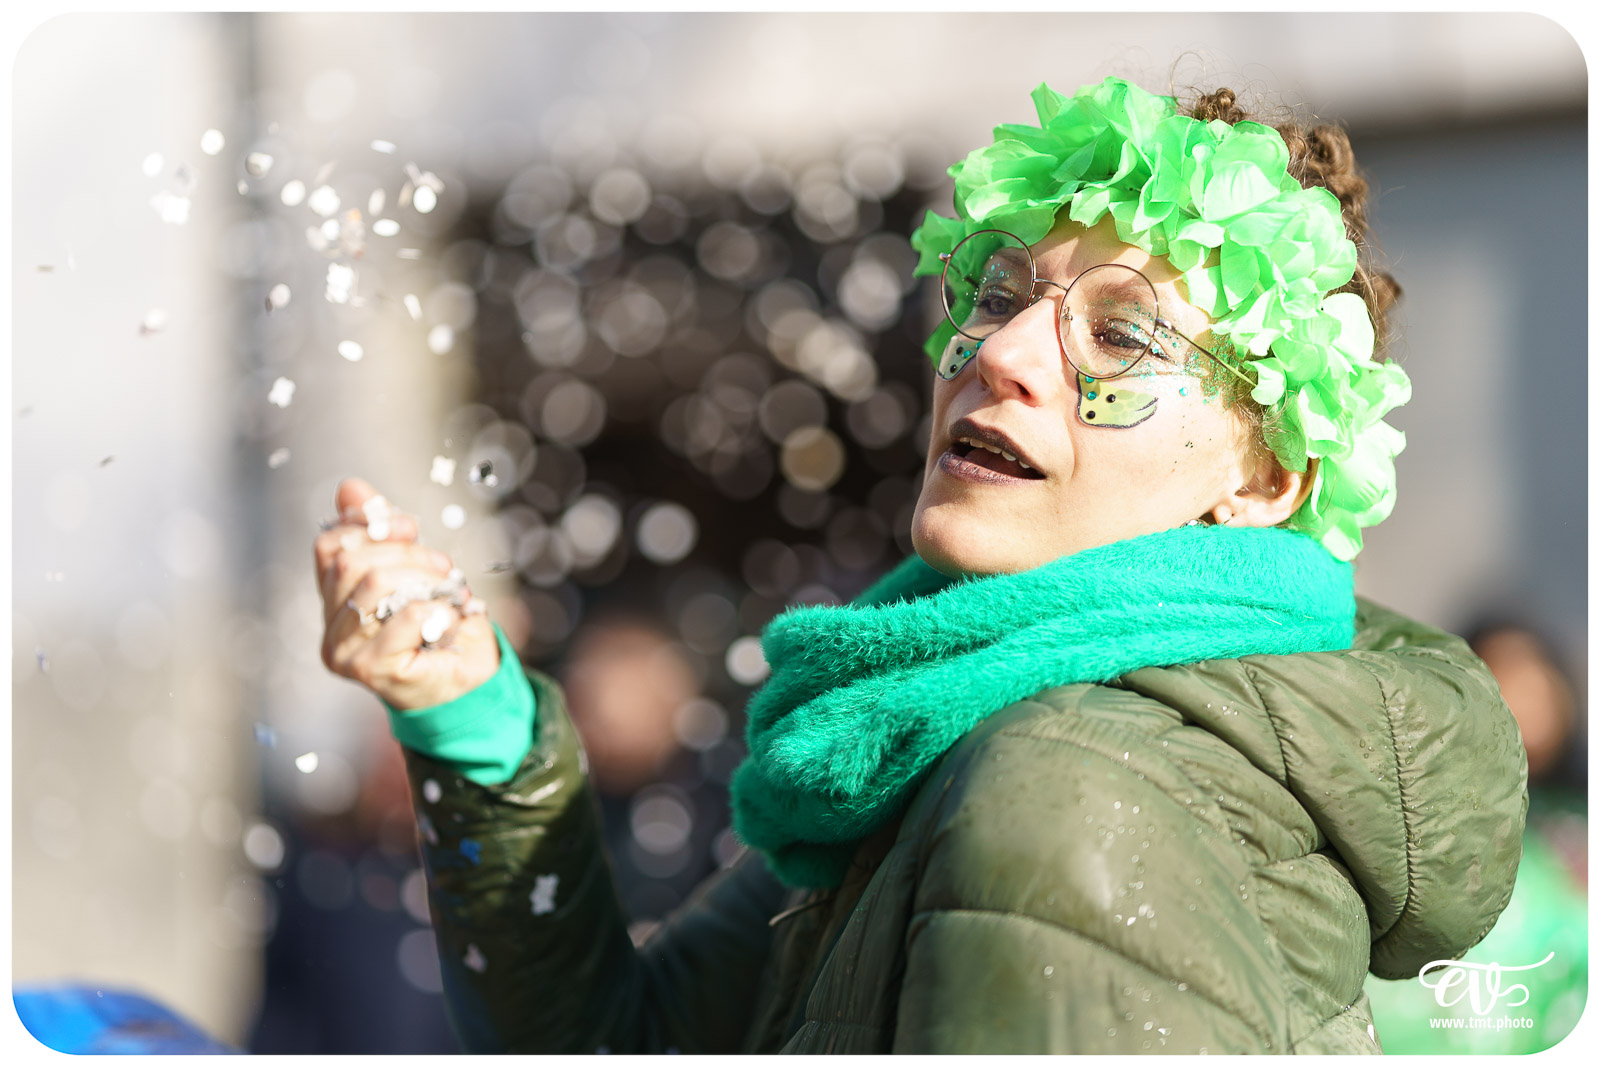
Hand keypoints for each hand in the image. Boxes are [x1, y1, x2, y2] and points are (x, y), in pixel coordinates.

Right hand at [314, 477, 499, 708]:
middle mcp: (329, 627)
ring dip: (425, 580)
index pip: (329, 544)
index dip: (369, 525)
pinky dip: (437, 609)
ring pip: (375, 584)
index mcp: (334, 598)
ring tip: (448, 594)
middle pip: (352, 561)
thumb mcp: (413, 568)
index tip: (409, 526)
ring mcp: (343, 651)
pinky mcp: (370, 668)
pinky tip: (447, 621)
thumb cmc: (439, 626)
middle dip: (406, 553)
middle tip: (442, 566)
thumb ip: (382, 530)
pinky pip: (406, 615)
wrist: (467, 682)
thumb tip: (350, 487)